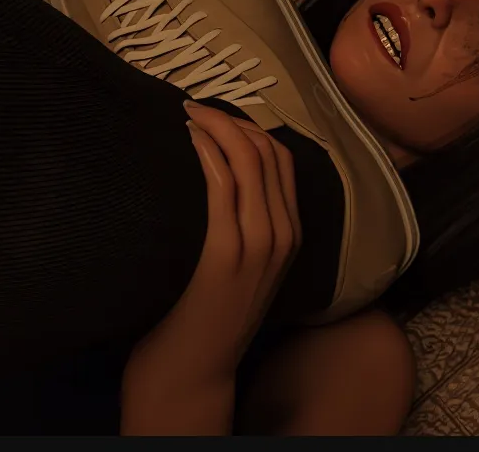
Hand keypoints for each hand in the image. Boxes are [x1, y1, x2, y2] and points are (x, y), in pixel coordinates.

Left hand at [120, 100, 300, 434]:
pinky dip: (208, 153)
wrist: (193, 372)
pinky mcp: (226, 255)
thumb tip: (221, 177)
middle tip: (195, 106)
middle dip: (231, 119)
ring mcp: (258, 246)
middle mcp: (283, 236)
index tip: (216, 114)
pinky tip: (188, 140)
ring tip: (188, 114)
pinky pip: (223, 186)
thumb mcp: (240, 268)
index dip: (250, 127)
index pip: (283, 161)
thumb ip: (242, 227)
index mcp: (291, 236)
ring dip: (217, 127)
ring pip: (250, 162)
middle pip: (268, 153)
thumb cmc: (205, 319)